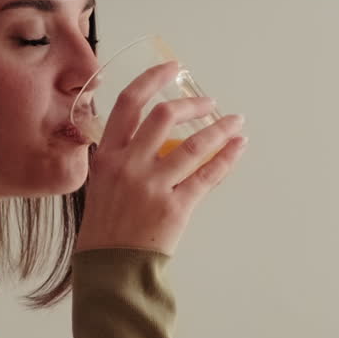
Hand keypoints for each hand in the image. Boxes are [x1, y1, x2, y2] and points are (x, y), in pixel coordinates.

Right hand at [74, 60, 246, 256]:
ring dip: (220, 128)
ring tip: (234, 121)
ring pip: (194, 144)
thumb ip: (119, 157)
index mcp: (107, 156)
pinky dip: (227, 157)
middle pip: (164, 116)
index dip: (152, 79)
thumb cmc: (105, 228)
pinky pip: (207, 176)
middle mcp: (129, 166)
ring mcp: (153, 187)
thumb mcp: (101, 184)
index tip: (172, 69)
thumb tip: (148, 136)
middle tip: (207, 101)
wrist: (111, 268)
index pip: (128, 103)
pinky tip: (238, 146)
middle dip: (192, 103)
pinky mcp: (175, 208)